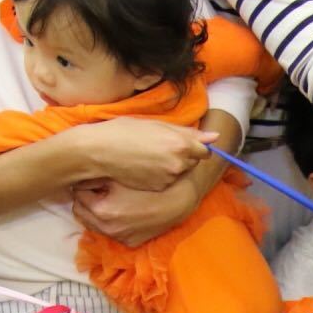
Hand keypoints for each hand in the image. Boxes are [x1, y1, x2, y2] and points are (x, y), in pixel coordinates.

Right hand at [67, 118, 213, 192]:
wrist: (98, 152)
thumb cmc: (124, 132)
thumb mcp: (155, 124)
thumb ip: (187, 132)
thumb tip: (214, 137)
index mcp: (181, 143)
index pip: (204, 150)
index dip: (194, 147)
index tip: (183, 144)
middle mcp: (179, 163)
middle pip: (193, 162)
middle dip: (182, 156)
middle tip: (159, 148)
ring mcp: (169, 178)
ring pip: (180, 172)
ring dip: (171, 166)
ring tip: (149, 157)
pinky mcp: (159, 188)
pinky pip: (168, 181)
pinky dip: (160, 176)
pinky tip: (144, 168)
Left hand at [72, 174, 202, 247]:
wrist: (179, 199)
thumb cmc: (150, 184)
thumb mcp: (120, 175)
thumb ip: (95, 176)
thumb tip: (80, 175)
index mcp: (100, 209)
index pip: (77, 195)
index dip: (83, 185)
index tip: (90, 179)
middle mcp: (107, 228)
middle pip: (81, 213)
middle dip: (85, 200)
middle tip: (95, 189)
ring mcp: (119, 238)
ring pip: (93, 225)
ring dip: (95, 213)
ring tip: (106, 199)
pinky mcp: (130, 242)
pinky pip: (111, 233)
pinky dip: (111, 223)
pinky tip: (121, 211)